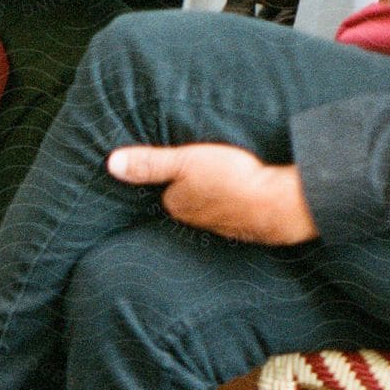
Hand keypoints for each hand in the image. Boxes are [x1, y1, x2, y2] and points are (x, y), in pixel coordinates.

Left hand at [106, 143, 317, 245]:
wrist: (278, 205)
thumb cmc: (230, 180)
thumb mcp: (184, 161)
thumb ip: (149, 163)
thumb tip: (112, 164)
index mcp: (177, 206)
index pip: (167, 190)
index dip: (175, 174)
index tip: (186, 161)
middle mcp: (195, 221)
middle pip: (189, 200)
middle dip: (196, 187)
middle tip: (210, 166)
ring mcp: (222, 227)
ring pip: (213, 207)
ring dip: (219, 195)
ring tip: (229, 177)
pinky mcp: (246, 228)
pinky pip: (236, 213)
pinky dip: (240, 204)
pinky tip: (249, 192)